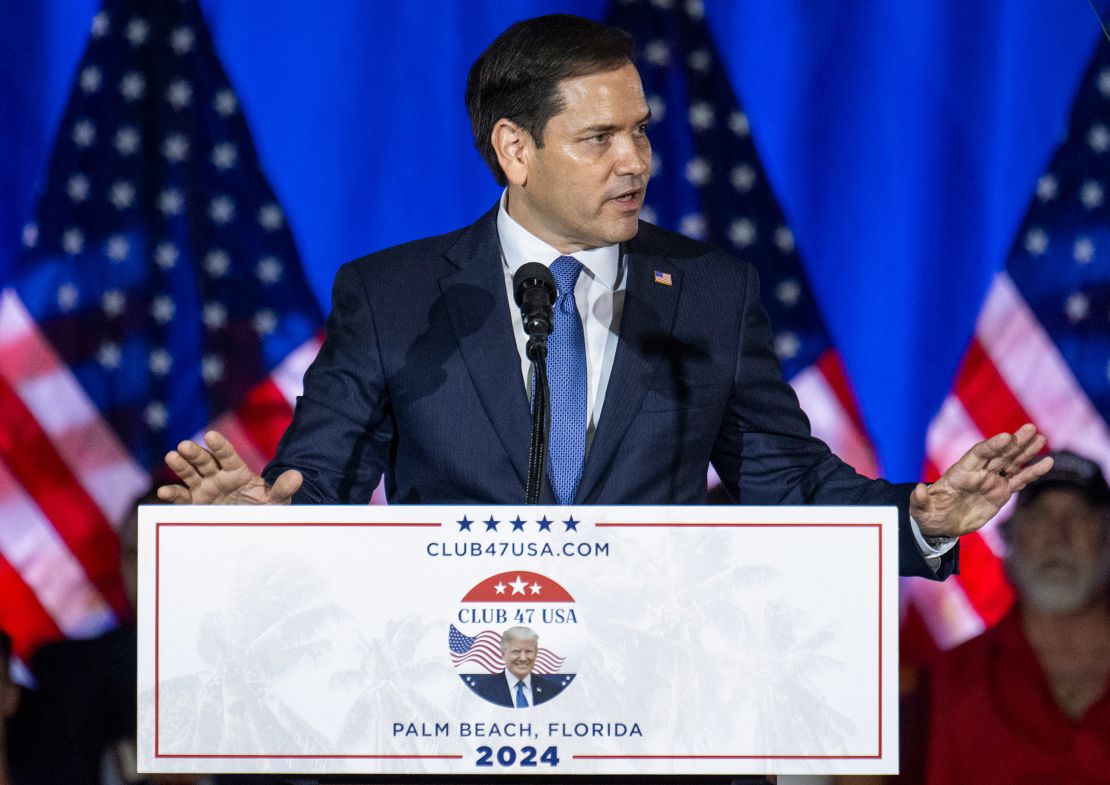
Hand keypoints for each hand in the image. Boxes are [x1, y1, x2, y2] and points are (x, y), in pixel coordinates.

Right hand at [157, 430, 301, 504]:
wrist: (254, 524)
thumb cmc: (264, 508)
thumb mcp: (276, 500)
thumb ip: (283, 488)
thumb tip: (297, 476)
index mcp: (237, 471)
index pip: (228, 455)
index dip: (220, 446)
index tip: (211, 435)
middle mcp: (218, 476)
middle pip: (205, 461)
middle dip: (195, 453)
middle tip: (184, 445)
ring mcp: (205, 489)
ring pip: (190, 474)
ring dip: (181, 465)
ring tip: (171, 456)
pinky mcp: (196, 504)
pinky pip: (182, 498)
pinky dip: (173, 494)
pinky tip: (163, 492)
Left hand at [910, 423, 1052, 537]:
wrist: (940, 524)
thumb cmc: (928, 513)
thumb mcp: (920, 509)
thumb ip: (920, 500)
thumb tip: (918, 489)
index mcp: (960, 472)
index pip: (978, 454)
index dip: (991, 446)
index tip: (1005, 437)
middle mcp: (978, 473)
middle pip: (998, 454)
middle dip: (1014, 442)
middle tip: (1030, 428)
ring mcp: (990, 481)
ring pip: (1011, 463)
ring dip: (1026, 451)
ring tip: (1041, 437)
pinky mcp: (1000, 493)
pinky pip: (1019, 480)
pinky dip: (1032, 472)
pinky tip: (1047, 462)